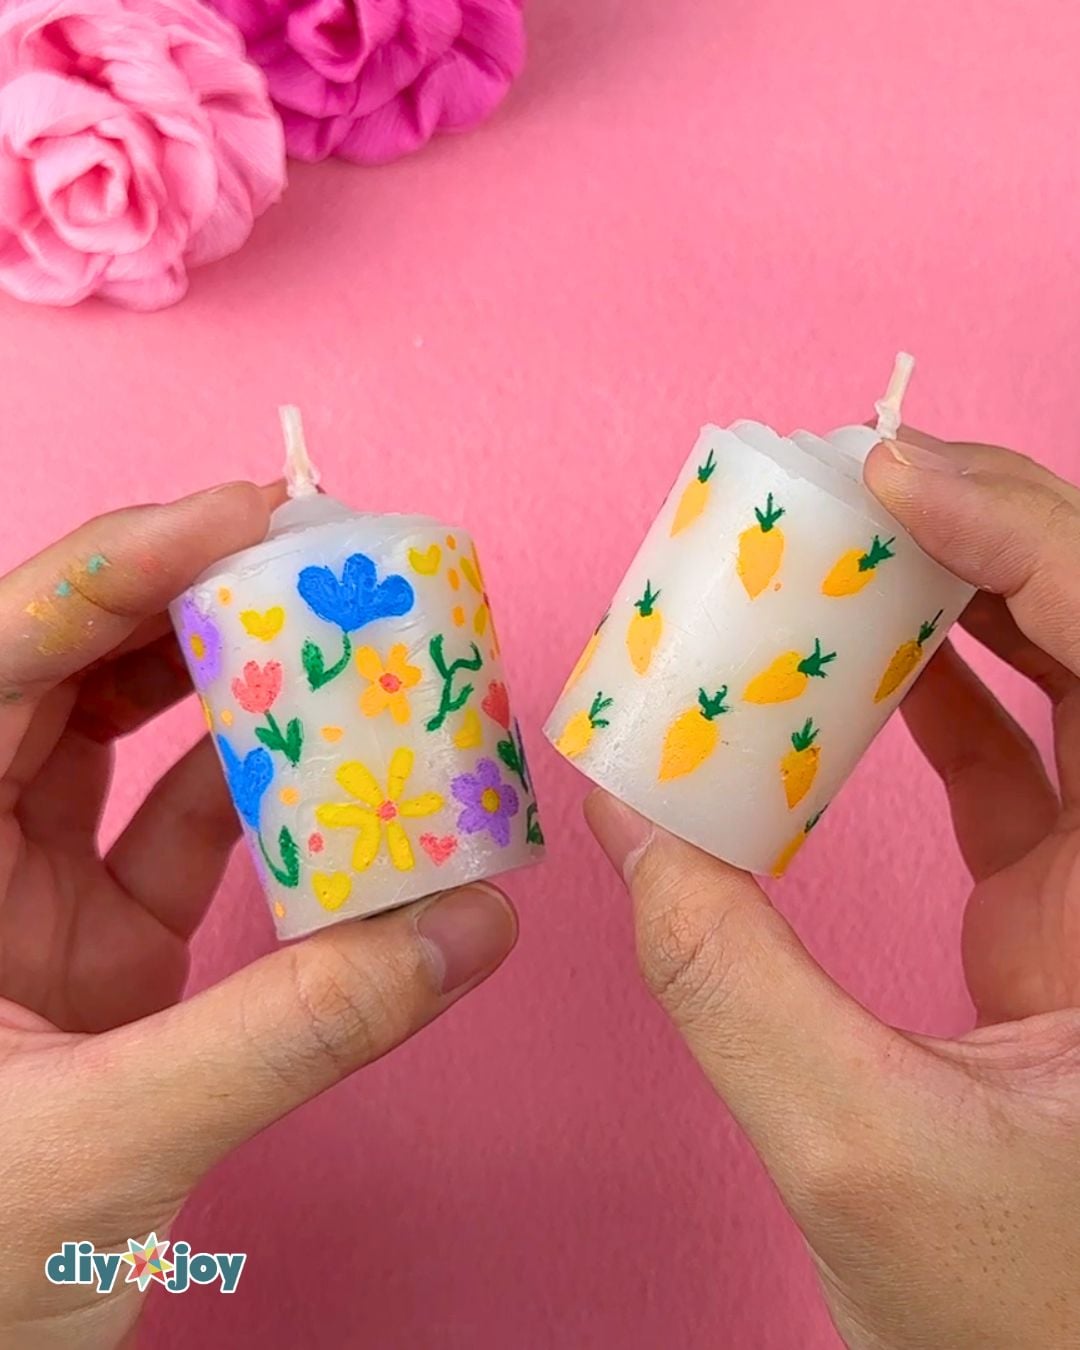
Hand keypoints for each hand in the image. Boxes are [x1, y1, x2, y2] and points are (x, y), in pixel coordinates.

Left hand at [0, 484, 515, 1349]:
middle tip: (309, 563)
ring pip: (125, 745)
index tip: (246, 516)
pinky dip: (265, 807)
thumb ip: (297, 1030)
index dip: (115, 567)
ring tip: (337, 646)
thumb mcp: (106, 1145)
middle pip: (66, 673)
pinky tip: (342, 782)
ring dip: (231, 696)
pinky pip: (180, 838)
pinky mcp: (93, 950)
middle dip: (185, 605)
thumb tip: (470, 928)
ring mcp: (24, 898)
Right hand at [586, 432, 1079, 1348]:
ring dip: (966, 597)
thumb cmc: (1033, 1323)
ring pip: (1071, 680)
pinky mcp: (1071, 909)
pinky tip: (857, 668)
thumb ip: (725, 975)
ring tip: (848, 548)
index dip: (1031, 534)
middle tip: (858, 487)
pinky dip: (938, 695)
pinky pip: (1018, 757)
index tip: (900, 473)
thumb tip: (625, 815)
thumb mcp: (855, 1151)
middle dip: (994, 536)